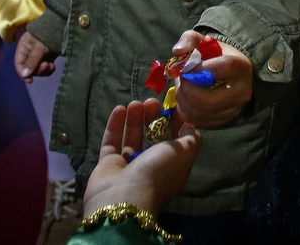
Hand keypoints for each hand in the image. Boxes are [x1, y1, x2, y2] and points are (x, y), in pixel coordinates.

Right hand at [14, 32, 56, 81]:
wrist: (62, 27)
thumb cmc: (47, 34)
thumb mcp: (39, 48)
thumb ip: (32, 61)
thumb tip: (24, 75)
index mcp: (23, 48)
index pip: (19, 64)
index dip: (23, 73)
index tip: (30, 80)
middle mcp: (29, 53)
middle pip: (29, 69)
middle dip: (37, 70)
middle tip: (46, 65)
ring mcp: (38, 56)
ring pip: (37, 70)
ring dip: (43, 71)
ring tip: (50, 65)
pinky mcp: (47, 58)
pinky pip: (45, 69)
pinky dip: (48, 70)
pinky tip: (53, 66)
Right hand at [82, 99, 200, 215]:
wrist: (124, 197)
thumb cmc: (157, 172)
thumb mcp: (184, 153)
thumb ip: (190, 137)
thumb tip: (189, 124)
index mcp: (172, 167)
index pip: (176, 141)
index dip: (175, 123)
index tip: (173, 105)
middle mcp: (151, 167)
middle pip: (153, 138)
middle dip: (154, 118)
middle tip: (151, 102)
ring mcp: (128, 166)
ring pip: (133, 138)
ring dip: (135, 119)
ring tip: (135, 103)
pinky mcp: (108, 164)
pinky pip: (112, 142)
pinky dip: (115, 125)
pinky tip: (119, 108)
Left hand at [171, 30, 252, 128]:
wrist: (227, 74)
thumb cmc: (214, 56)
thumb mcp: (204, 42)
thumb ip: (190, 39)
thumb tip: (177, 51)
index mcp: (241, 67)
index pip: (225, 68)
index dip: (201, 68)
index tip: (186, 66)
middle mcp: (242, 92)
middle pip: (210, 100)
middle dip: (187, 90)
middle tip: (179, 80)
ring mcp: (233, 110)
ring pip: (202, 113)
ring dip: (184, 100)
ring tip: (181, 87)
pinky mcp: (222, 122)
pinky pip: (198, 121)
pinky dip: (185, 110)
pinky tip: (184, 98)